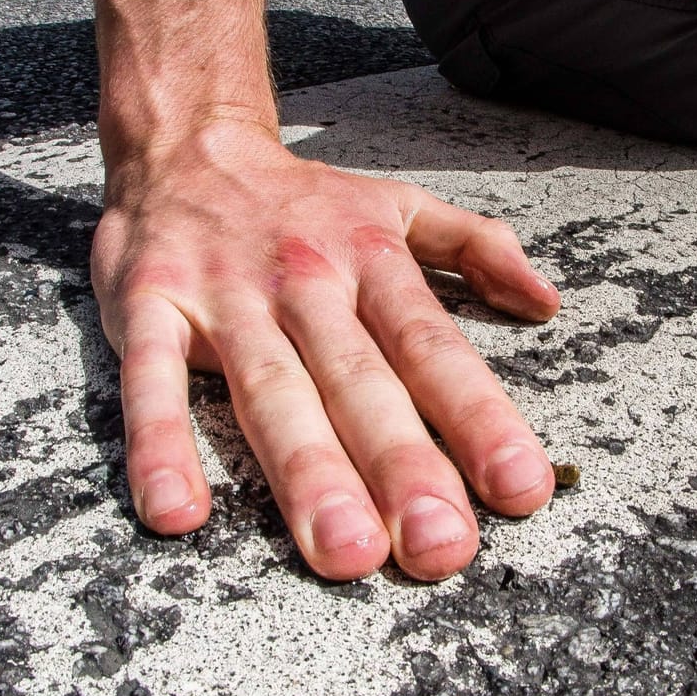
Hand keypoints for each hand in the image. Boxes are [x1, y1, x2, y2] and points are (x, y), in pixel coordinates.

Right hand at [91, 120, 561, 580]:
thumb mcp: (399, 204)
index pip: (432, 348)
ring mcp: (226, 295)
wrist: (184, 142)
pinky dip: (159, 443)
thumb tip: (547, 300)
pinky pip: (150, 381)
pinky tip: (176, 511)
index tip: (521, 489)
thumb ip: (476, 247)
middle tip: (440, 547)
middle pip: (360, 382)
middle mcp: (306, 282)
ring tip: (344, 552)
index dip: (480, 417)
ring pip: (271, 391)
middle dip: (403, 465)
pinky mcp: (149, 305)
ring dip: (307, 474)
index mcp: (372, 262)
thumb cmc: (302, 201)